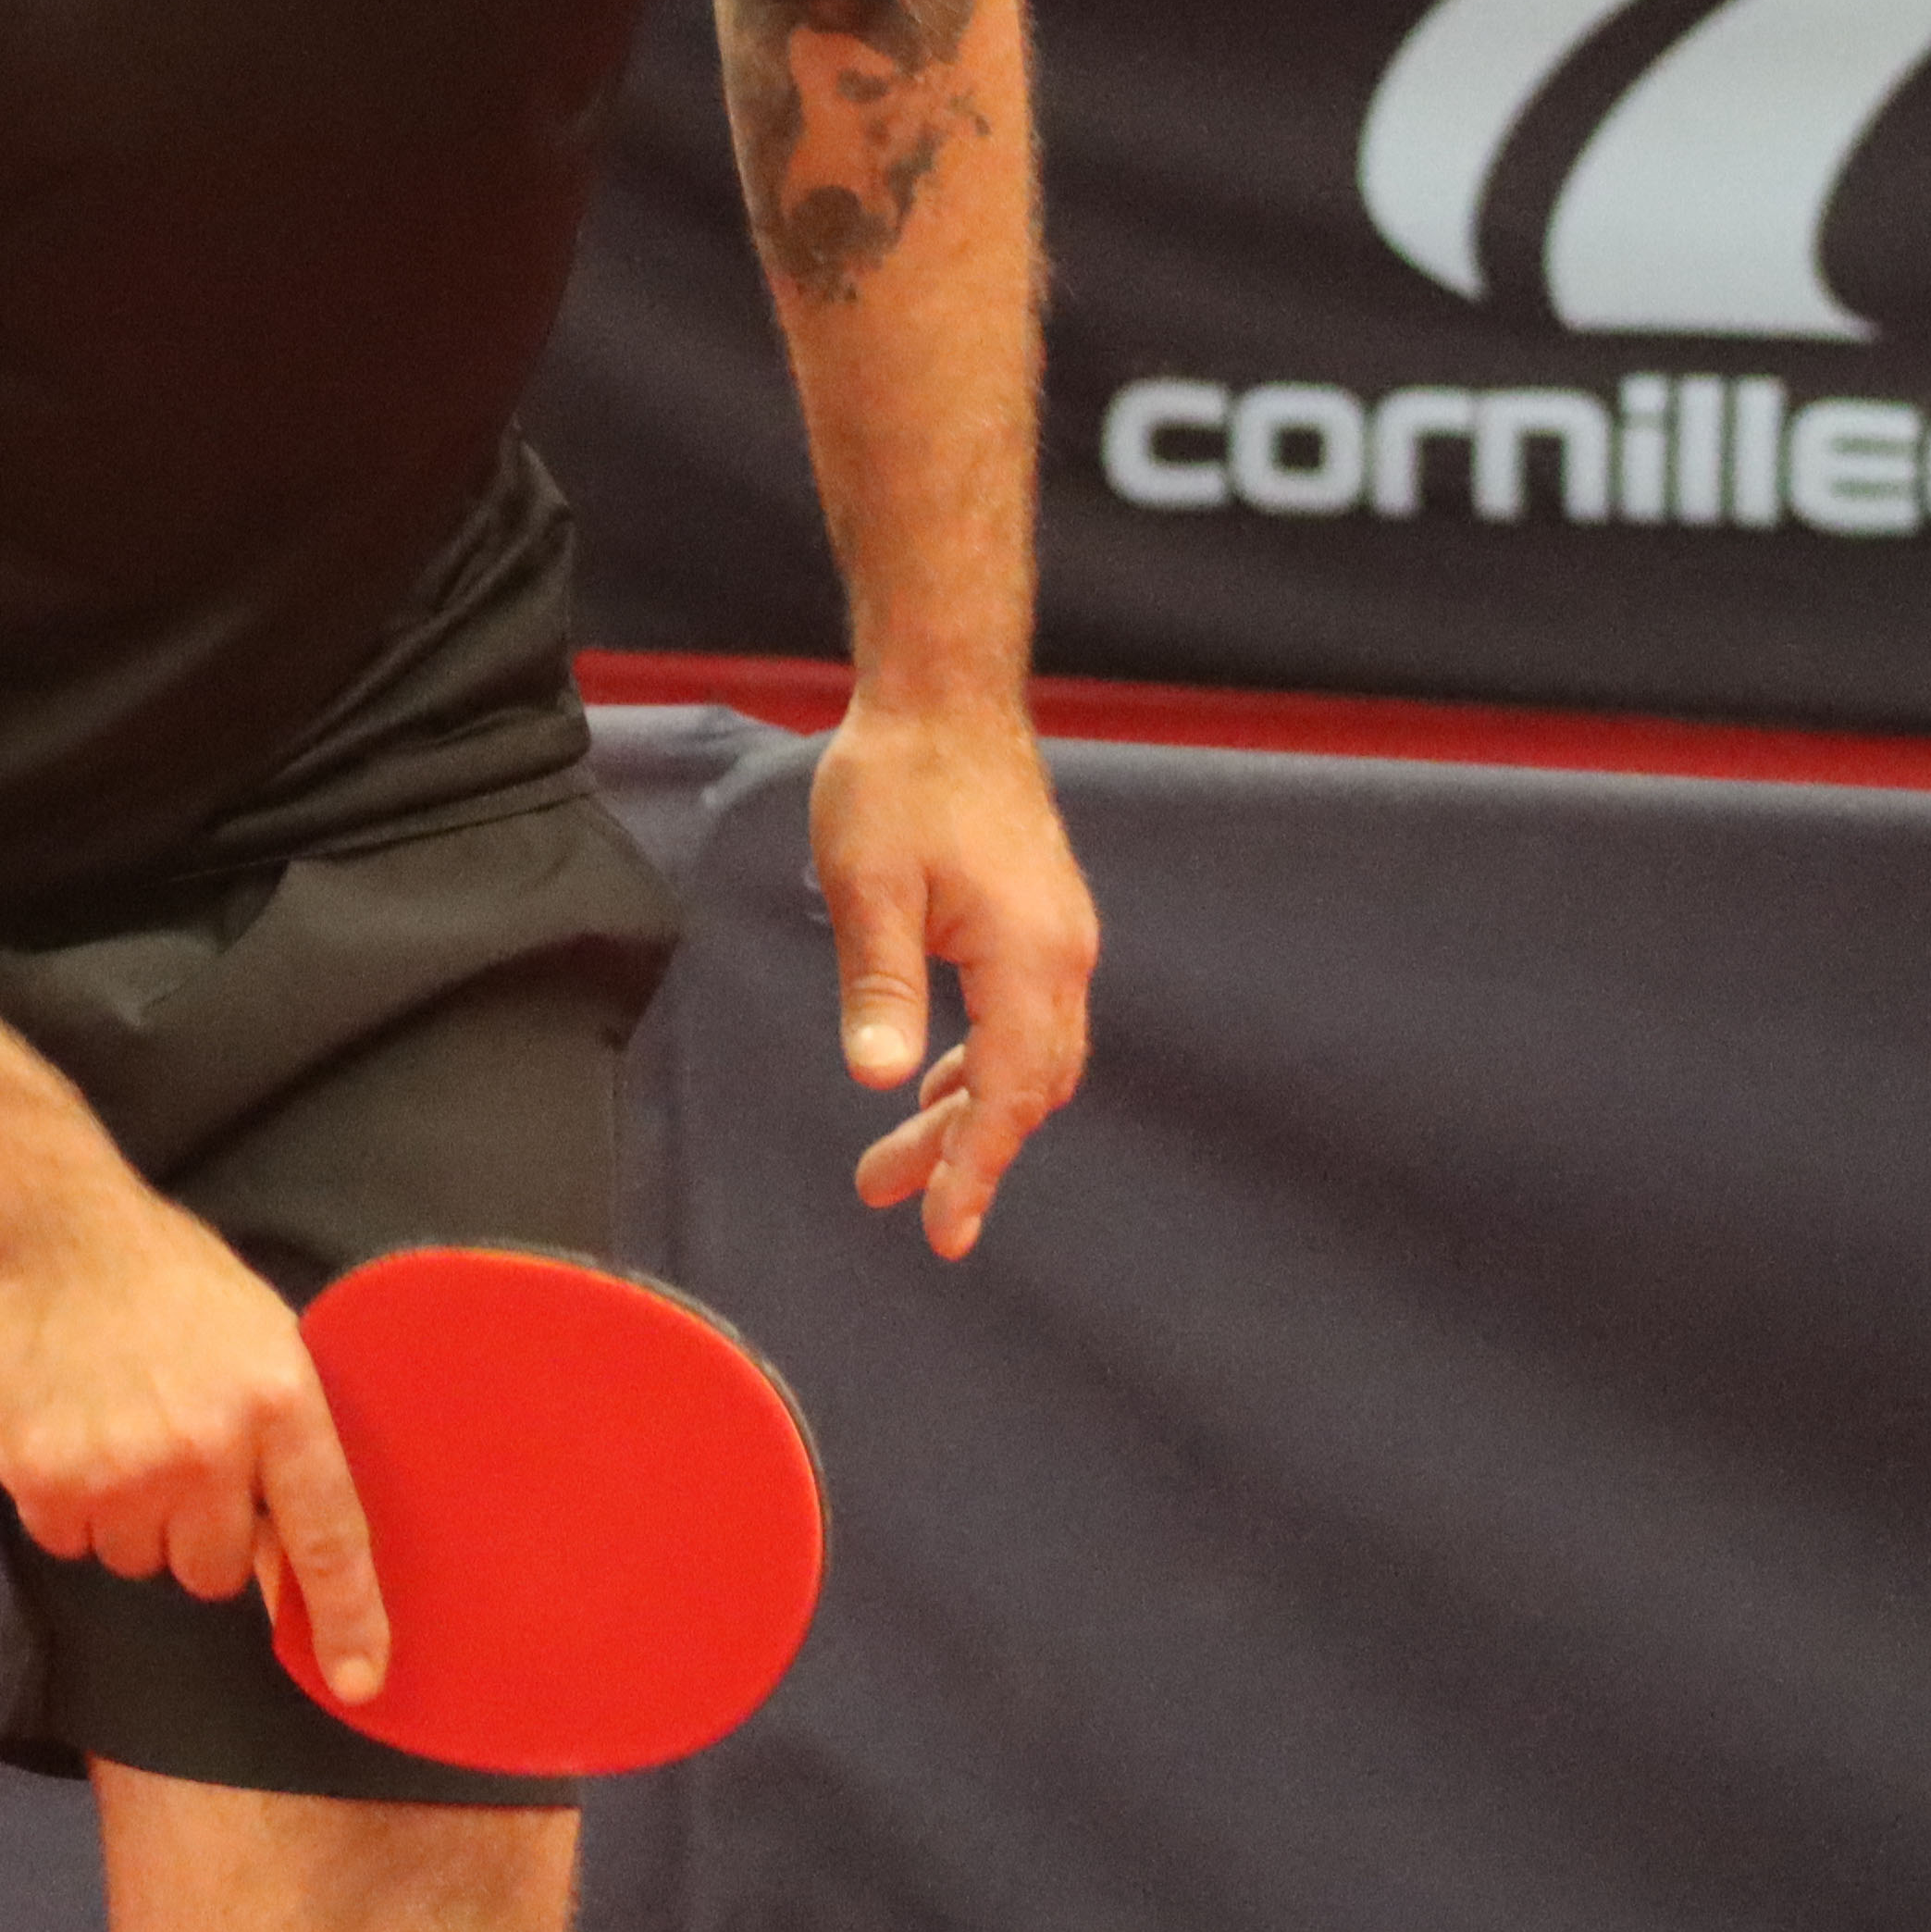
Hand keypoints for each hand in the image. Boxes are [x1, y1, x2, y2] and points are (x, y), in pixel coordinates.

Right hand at [0, 1188, 386, 1703]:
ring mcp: (122, 1469)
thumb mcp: (261, 1340)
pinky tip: (68, 1434)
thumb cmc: (167, 1281)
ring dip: (129, 1518)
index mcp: (278, 1405)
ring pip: (137, 1562)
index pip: (326, 1541)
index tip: (359, 1681)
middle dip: (197, 1532)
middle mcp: (206, 1449)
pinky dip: (67, 1505)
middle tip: (172, 1457)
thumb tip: (292, 1557)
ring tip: (113, 1430)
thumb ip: (284, 1443)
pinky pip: (68, 1540)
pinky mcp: (46, 1479)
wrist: (46, 1230)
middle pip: (213, 1572)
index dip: (348, 1621)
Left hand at [811, 704, 1095, 1260]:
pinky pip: (1026, 1022)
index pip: (1006, 1093)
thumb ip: (880, 986)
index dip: (975, 1169)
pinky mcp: (1042, 923)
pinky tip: (934, 1082)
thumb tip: (882, 1081)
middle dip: (961, 1152)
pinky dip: (982, 1066)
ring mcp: (1059, 939)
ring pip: (1029, 1060)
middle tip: (883, 1192)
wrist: (945, 697)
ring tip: (895, 1161)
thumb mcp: (868, 886)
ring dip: (968, 1112)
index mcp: (1029, 956)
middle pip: (1024, 1089)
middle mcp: (1063, 956)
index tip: (944, 1234)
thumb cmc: (899, 779)